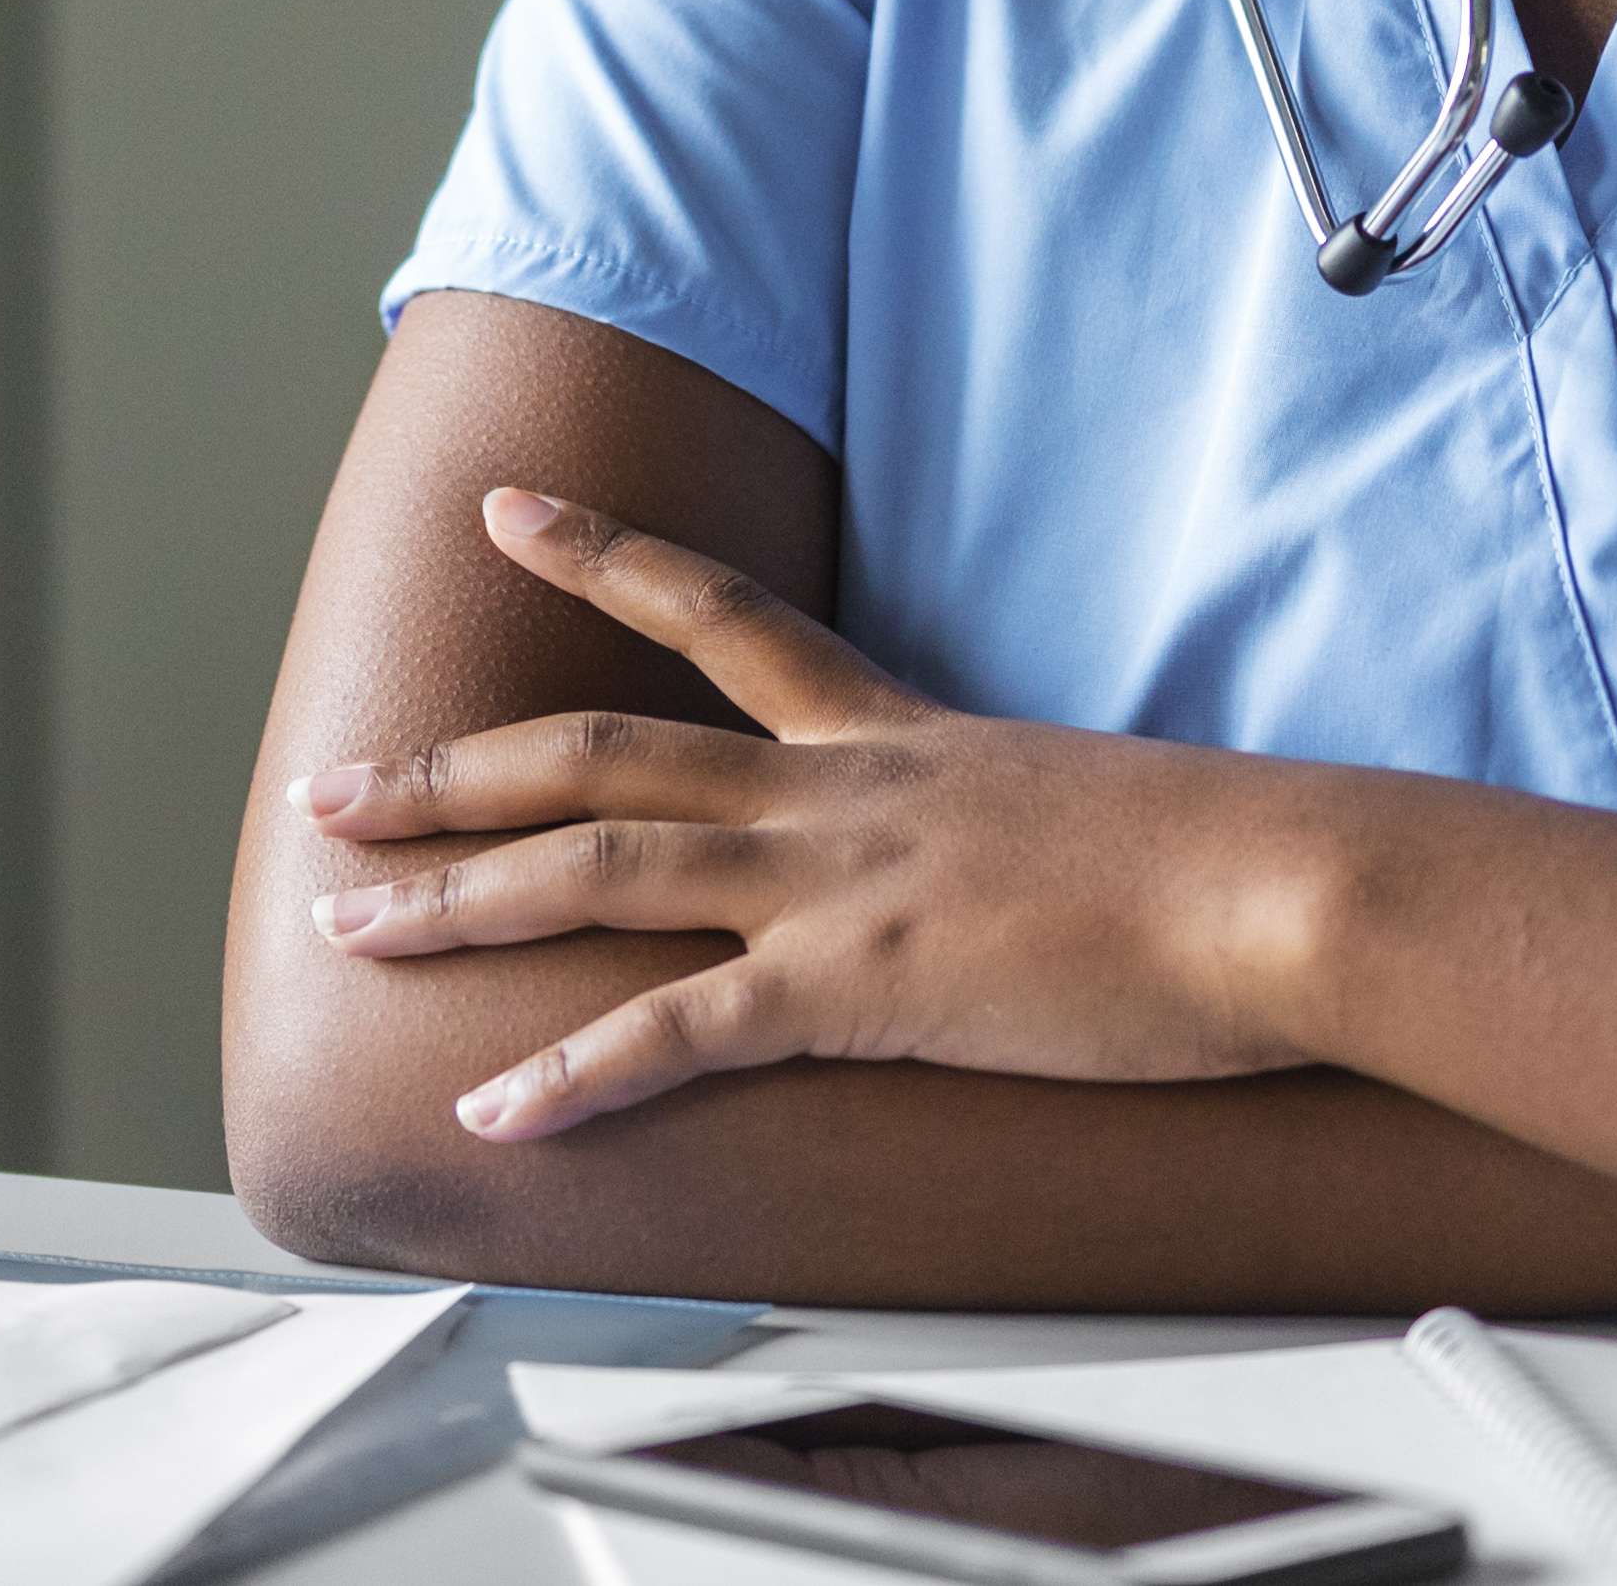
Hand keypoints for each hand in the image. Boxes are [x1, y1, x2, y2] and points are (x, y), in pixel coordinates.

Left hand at [289, 488, 1327, 1141]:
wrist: (1285, 883)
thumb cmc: (1224, 862)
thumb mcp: (1089, 809)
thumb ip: (1012, 824)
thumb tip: (1013, 856)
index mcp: (890, 734)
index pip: (718, 615)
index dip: (604, 559)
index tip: (511, 511)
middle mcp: (837, 790)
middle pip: (597, 753)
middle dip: (449, 773)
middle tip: (331, 788)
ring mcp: (839, 882)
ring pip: (600, 865)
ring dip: (457, 896)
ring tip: (346, 925)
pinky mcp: (863, 988)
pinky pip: (684, 1029)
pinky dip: (577, 1069)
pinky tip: (495, 1105)